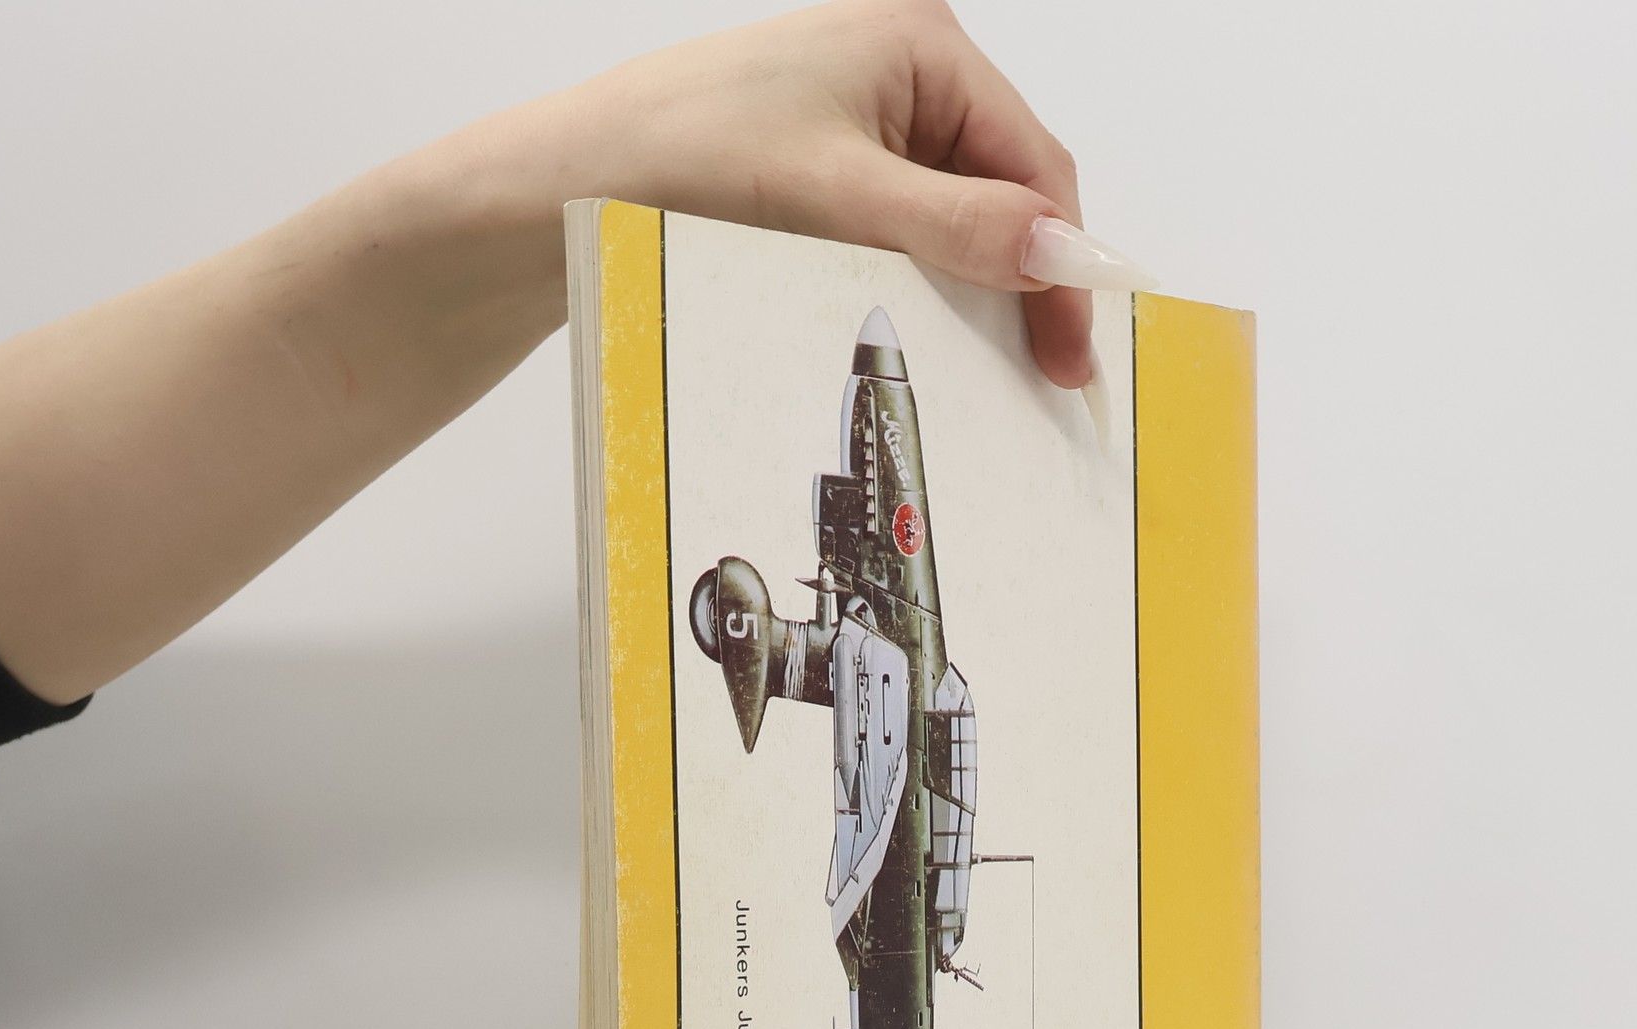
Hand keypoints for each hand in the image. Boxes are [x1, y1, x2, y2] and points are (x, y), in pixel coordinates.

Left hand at [494, 0, 1146, 386]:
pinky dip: (925, 286)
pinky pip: (908, 232)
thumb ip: (958, 226)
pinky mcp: (830, 168)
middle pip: (1006, 191)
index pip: (1034, 162)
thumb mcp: (838, 196)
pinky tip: (926, 337)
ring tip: (989, 370)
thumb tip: (1060, 253)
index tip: (1071, 355)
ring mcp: (866, 119)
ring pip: (958, 221)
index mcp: (920, 42)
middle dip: (1024, 282)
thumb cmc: (680, 159)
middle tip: (1042, 378)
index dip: (1061, 263)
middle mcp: (903, 70)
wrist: (564, 187)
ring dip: (975, 293)